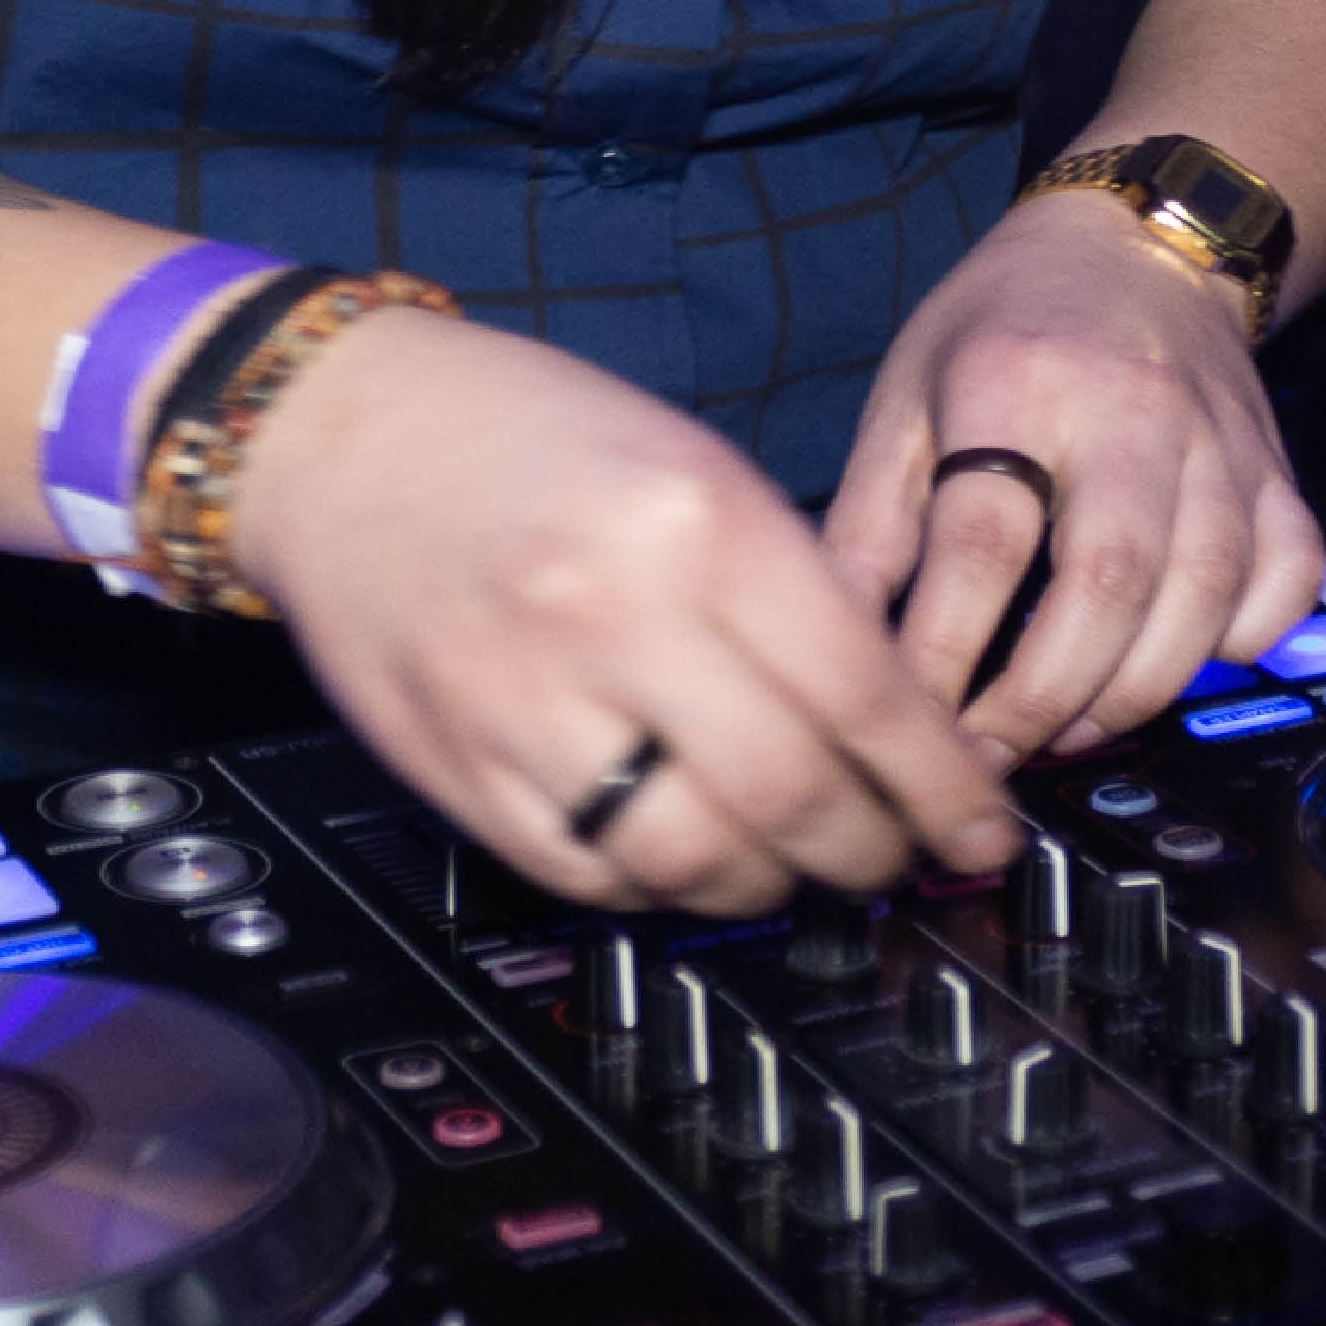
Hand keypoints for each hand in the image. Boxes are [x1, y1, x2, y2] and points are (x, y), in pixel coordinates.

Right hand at [227, 309, 1022, 917]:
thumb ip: (796, 590)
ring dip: (769, 885)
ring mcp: (523, 704)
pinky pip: (587, 874)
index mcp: (697, 525)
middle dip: (872, 851)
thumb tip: (901, 723)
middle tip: (902, 860)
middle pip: (789, 796)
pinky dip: (658, 888)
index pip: (863, 696)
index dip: (942, 786)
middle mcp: (611, 618)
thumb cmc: (531, 438)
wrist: (341, 437)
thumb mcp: (698, 468)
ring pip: (689, 861)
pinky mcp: (456, 769)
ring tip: (798, 865)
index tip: (985, 829)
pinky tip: (689, 857)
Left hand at [821, 196, 1325, 760]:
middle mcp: (1131, 411)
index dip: (943, 653)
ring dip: (1133, 691)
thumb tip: (836, 650)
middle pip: (1108, 582)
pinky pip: (1287, 578)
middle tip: (988, 756)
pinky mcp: (1280, 470)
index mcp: (1015, 382)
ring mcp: (1221, 443)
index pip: (984, 543)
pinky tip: (1178, 664)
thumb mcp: (906, 396)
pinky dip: (1242, 642)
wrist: (1141, 242)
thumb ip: (870, 525)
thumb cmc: (1002, 328)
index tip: (908, 722)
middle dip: (1041, 697)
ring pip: (1204, 595)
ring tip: (1066, 729)